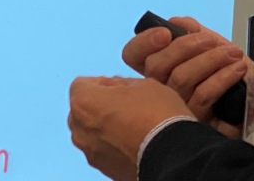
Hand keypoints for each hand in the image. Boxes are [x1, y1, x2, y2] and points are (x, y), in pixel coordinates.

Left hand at [68, 76, 192, 180]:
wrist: (173, 156)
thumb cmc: (157, 115)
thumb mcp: (143, 84)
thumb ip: (121, 83)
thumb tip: (115, 87)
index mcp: (84, 102)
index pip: (82, 84)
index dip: (102, 82)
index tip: (119, 87)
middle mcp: (79, 129)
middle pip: (83, 110)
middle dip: (99, 105)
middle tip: (125, 105)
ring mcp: (90, 153)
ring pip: (91, 133)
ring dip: (105, 127)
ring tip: (132, 126)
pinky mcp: (104, 170)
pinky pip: (102, 151)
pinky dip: (113, 145)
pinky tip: (134, 142)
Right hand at [122, 16, 253, 135]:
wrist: (253, 101)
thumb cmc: (227, 72)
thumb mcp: (210, 44)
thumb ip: (191, 31)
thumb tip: (178, 23)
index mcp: (159, 69)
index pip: (133, 54)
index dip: (144, 41)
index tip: (166, 33)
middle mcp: (160, 89)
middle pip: (156, 65)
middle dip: (185, 46)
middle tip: (210, 40)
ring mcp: (175, 108)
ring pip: (181, 78)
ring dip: (210, 59)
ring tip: (231, 53)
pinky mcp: (194, 121)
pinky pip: (203, 95)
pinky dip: (222, 77)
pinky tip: (236, 69)